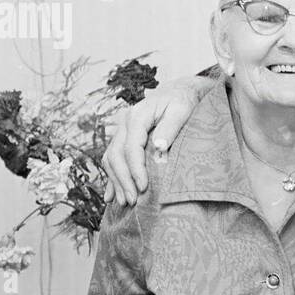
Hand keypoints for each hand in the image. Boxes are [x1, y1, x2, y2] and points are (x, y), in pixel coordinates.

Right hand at [102, 76, 214, 204]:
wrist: (179, 92)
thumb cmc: (183, 101)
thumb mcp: (182, 109)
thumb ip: (171, 126)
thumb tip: (159, 146)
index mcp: (138, 114)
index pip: (131, 147)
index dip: (135, 169)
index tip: (143, 187)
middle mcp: (125, 122)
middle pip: (116, 155)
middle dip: (123, 180)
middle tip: (133, 201)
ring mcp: (122, 130)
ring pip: (111, 158)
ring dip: (116, 182)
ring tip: (125, 202)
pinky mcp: (124, 138)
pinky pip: (112, 159)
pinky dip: (112, 177)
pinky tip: (111, 196)